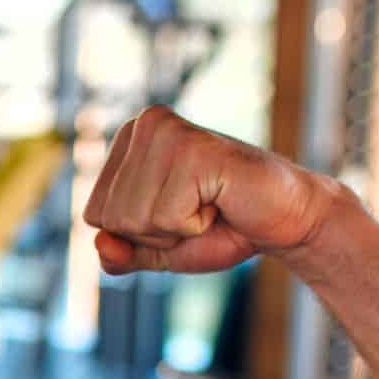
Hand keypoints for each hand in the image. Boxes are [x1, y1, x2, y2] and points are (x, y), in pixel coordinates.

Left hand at [82, 105, 338, 275]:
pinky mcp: (193, 148)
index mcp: (127, 139)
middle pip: (111, 218)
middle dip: (155, 233)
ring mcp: (166, 131)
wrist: (284, 220)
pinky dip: (195, 225)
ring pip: (134, 220)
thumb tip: (101, 244)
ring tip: (209, 204)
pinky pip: (165, 217)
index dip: (137, 235)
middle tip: (198, 211)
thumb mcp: (158, 248)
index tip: (178, 213)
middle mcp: (143, 124)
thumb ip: (121, 253)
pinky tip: (220, 201)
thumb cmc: (222, 227)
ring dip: (177, 230)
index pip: (95, 216)